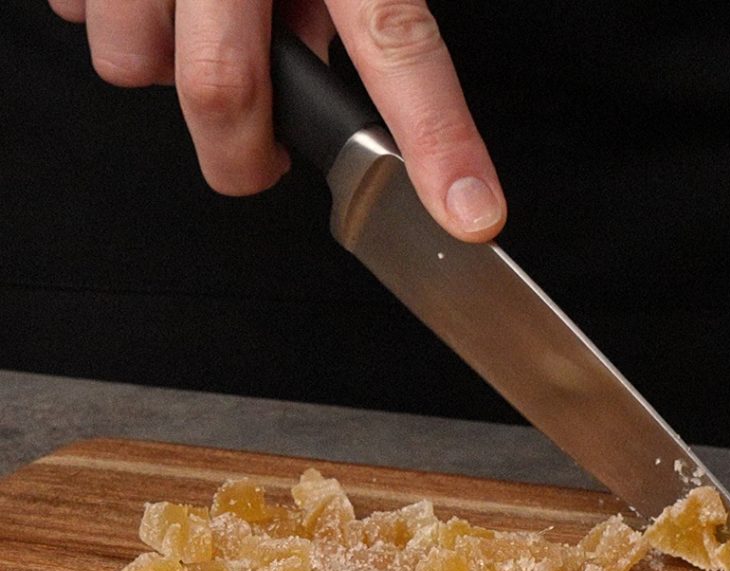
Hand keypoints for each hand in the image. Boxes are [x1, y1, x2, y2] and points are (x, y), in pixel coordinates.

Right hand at [49, 0, 504, 240]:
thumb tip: (331, 60)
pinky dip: (113, 13)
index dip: (439, 136)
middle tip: (260, 163)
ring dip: (162, 68)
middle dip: (240, 156)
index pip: (399, 40)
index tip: (470, 210)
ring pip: (132, 60)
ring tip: (193, 19)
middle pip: (223, 90)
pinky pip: (77, 13)